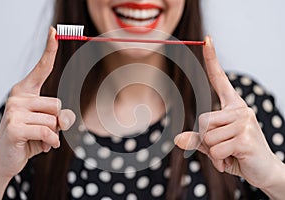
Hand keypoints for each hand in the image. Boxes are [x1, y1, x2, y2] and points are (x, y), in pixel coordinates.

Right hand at [0, 27, 75, 179]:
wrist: (6, 159)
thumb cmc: (30, 138)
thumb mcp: (50, 125)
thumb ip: (61, 118)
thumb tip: (65, 118)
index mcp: (25, 91)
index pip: (42, 68)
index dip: (49, 50)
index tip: (54, 31)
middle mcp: (18, 96)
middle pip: (58, 104)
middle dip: (57, 122)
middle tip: (43, 131)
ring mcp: (14, 111)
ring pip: (54, 120)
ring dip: (53, 134)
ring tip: (38, 139)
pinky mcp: (14, 127)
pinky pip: (48, 132)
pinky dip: (51, 143)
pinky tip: (42, 147)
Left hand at [174, 36, 283, 188]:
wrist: (264, 171)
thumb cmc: (238, 153)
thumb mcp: (214, 145)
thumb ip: (197, 140)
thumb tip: (177, 139)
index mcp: (233, 106)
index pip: (219, 79)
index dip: (213, 59)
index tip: (207, 39)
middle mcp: (240, 109)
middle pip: (203, 120)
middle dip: (208, 140)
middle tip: (224, 148)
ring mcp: (244, 121)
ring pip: (207, 136)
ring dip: (214, 151)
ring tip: (230, 153)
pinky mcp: (245, 137)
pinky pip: (215, 148)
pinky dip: (219, 161)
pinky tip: (233, 160)